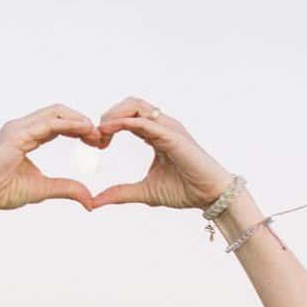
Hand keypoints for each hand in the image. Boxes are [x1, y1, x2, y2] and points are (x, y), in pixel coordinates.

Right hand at [0, 103, 101, 212]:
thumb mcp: (44, 189)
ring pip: (55, 112)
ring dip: (78, 120)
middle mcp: (22, 127)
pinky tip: (84, 130)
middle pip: (59, 111)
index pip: (59, 122)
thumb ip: (67, 189)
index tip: (97, 141)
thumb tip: (90, 200)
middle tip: (101, 137)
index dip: (80, 128)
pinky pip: (47, 123)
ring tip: (96, 133)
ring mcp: (17, 128)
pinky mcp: (15, 135)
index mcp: (28, 135)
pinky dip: (68, 124)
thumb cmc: (4, 192)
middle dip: (82, 121)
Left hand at [87, 96, 233, 210]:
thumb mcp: (145, 192)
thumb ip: (121, 193)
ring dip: (113, 114)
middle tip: (95, 137)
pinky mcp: (172, 135)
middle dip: (108, 115)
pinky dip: (124, 122)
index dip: (108, 127)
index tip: (96, 145)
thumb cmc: (186, 191)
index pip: (127, 118)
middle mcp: (162, 126)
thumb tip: (95, 202)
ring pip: (135, 105)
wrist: (211, 196)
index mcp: (155, 135)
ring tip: (101, 131)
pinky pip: (144, 121)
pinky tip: (109, 131)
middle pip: (129, 104)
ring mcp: (167, 128)